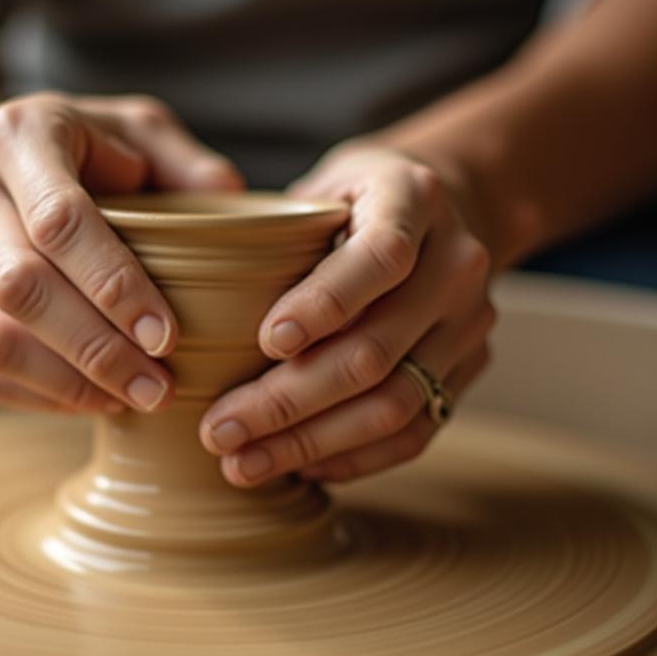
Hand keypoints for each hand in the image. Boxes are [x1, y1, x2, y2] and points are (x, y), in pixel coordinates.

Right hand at [0, 92, 242, 413]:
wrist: (4, 170)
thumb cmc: (92, 152)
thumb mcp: (141, 132)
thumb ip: (186, 163)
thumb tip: (229, 205)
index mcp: (20, 137)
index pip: (58, 221)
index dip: (113, 285)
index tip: (166, 334)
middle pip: (21, 286)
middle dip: (95, 347)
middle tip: (158, 386)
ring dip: (68, 381)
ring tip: (133, 399)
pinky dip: (42, 396)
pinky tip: (98, 400)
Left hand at [198, 143, 494, 484]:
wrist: (444, 208)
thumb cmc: (349, 201)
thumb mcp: (315, 187)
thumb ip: (272, 233)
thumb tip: (187, 299)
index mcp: (413, 198)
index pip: (380, 257)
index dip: (324, 304)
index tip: (266, 341)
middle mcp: (456, 263)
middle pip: (375, 349)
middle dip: (288, 400)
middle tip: (219, 429)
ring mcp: (469, 321)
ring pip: (395, 402)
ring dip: (311, 443)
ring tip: (244, 463)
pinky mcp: (469, 369)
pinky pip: (416, 431)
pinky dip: (353, 458)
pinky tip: (299, 468)